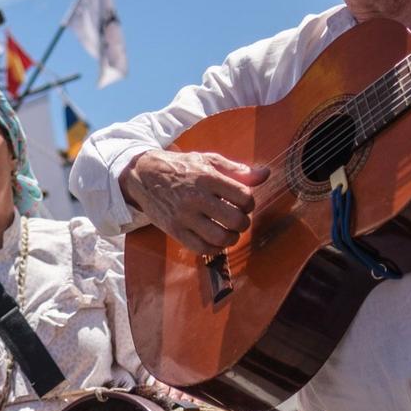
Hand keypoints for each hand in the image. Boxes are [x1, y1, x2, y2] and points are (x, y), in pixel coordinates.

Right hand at [118, 149, 269, 254]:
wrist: (144, 176)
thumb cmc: (181, 167)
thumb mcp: (208, 161)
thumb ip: (237, 170)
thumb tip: (265, 174)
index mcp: (207, 177)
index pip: (243, 196)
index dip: (250, 203)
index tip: (244, 203)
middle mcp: (195, 197)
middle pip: (234, 219)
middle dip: (243, 223)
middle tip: (239, 220)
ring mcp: (184, 216)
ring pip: (219, 237)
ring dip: (231, 238)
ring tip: (230, 232)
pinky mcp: (174, 230)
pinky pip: (201, 248)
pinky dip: (214, 249)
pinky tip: (216, 241)